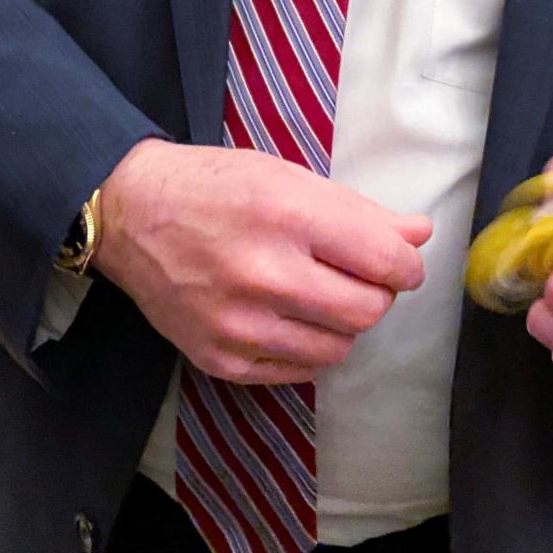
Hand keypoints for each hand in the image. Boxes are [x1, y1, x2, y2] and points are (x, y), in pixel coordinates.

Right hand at [94, 139, 431, 383]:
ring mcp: (239, 325)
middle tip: (357, 278)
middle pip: (368, 311)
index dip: (407, 266)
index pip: (386, 262)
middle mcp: (264, 275)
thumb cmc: (216, 188)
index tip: (400, 264)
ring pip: (339, 348)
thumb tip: (420, 234)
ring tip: (319, 297)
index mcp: (288, 217)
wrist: (131, 215)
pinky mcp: (220, 359)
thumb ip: (361, 212)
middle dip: (377, 295)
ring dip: (343, 325)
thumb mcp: (290, 180)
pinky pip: (300, 372)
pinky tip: (288, 319)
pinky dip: (308, 348)